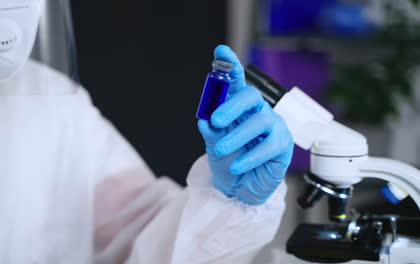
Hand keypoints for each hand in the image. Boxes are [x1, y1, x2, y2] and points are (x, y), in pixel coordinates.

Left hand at [198, 45, 293, 204]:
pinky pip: (268, 146)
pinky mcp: (282, 145)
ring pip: (259, 121)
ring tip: (221, 149)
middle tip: (216, 120)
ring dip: (237, 136)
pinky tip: (237, 166)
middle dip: (232, 105)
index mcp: (239, 107)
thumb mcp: (214, 145)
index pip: (236, 82)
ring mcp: (273, 127)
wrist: (240, 188)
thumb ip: (211, 131)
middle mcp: (257, 112)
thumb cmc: (228, 160)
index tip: (220, 52)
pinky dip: (250, 157)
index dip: (230, 66)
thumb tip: (206, 120)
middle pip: (251, 96)